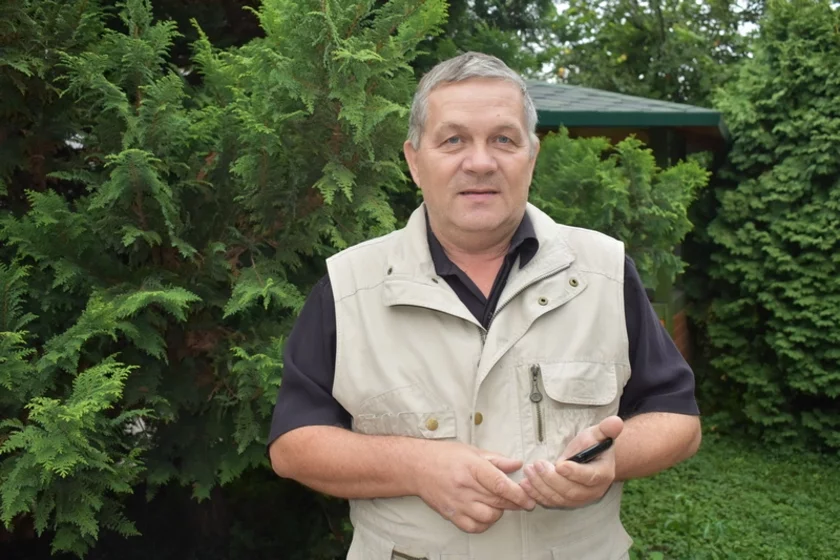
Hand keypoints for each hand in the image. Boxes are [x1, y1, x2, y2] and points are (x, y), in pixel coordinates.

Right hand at [413, 441, 535, 532]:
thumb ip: (496, 459)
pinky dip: (484, 524)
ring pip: (488, 516)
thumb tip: (517, 464)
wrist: (416, 466)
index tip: (529, 498)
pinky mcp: (451, 514)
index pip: (500, 484)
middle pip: (497, 501)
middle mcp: (465, 486)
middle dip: (514, 503)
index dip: (518, 493)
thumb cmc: (444, 456)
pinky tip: (485, 514)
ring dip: (499, 513)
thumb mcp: (472, 451)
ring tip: (499, 504)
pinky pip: (474, 527)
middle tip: (522, 501)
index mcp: (472, 467)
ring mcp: (457, 502)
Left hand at [520, 416, 622, 508]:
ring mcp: (580, 499)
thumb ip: (606, 429)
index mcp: (603, 473)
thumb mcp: (598, 434)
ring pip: (559, 498)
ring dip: (541, 486)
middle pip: (571, 490)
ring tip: (528, 471)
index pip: (589, 477)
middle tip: (536, 465)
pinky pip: (551, 502)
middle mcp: (593, 491)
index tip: (559, 464)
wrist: (592, 459)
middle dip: (551, 479)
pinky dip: (537, 495)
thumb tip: (616, 421)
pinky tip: (525, 485)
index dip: (574, 472)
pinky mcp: (567, 502)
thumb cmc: (593, 445)